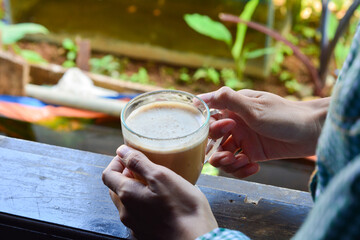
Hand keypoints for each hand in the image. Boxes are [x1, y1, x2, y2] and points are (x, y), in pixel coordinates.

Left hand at [102, 145, 217, 239]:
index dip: (117, 162)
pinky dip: (145, 203)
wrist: (196, 239)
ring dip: (136, 189)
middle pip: (116, 188)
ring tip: (156, 183)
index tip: (130, 155)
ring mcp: (135, 225)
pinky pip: (139, 214)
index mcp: (126, 195)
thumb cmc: (182, 208)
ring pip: (128, 202)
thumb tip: (122, 151)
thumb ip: (138, 162)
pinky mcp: (146, 233)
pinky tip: (162, 201)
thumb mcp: (161, 177)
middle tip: (144, 167)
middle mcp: (126, 212)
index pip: (108, 175)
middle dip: (126, 174)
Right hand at [199, 87, 328, 177]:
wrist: (312, 132)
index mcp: (233, 108)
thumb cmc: (285, 115)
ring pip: (222, 156)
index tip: (219, 130)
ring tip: (241, 161)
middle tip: (230, 153)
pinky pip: (237, 166)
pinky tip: (254, 167)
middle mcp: (235, 124)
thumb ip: (229, 100)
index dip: (206, 126)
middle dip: (216, 150)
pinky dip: (241, 170)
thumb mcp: (255, 107)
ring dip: (227, 163)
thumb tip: (201, 97)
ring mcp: (243, 140)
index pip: (208, 116)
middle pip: (211, 141)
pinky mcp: (252, 154)